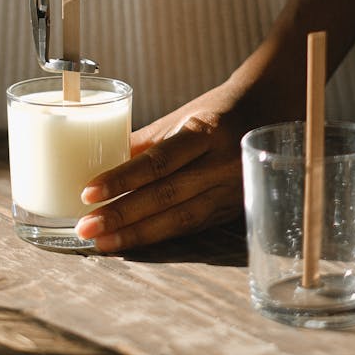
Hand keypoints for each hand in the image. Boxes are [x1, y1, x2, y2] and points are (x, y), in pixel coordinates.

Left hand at [75, 80, 253, 251]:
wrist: (269, 112)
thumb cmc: (216, 111)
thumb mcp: (181, 117)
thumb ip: (144, 142)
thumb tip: (97, 161)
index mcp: (205, 132)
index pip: (158, 161)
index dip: (122, 179)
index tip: (88, 193)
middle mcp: (221, 164)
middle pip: (166, 196)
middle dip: (122, 216)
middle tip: (85, 227)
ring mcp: (230, 192)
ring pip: (180, 220)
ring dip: (137, 234)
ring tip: (101, 242)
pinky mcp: (232, 210)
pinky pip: (191, 228)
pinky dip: (159, 236)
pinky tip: (132, 243)